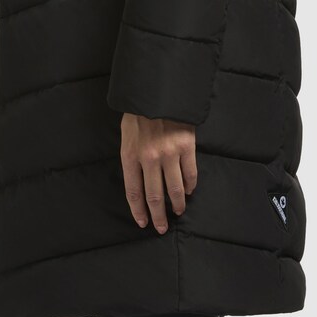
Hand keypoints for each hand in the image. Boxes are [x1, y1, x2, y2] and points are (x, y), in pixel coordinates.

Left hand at [120, 113, 197, 233]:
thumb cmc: (139, 111)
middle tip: (162, 227)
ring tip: (179, 211)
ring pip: (175, 189)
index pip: (134, 192)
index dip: (138, 211)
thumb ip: (132, 156)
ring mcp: (169, 153)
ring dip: (177, 204)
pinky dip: (190, 185)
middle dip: (159, 216)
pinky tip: (189, 190)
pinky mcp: (186, 146)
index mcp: (131, 155)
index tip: (143, 223)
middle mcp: (150, 158)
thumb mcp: (126, 134)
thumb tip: (138, 179)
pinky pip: (190, 173)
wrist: (157, 89)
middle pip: (155, 197)